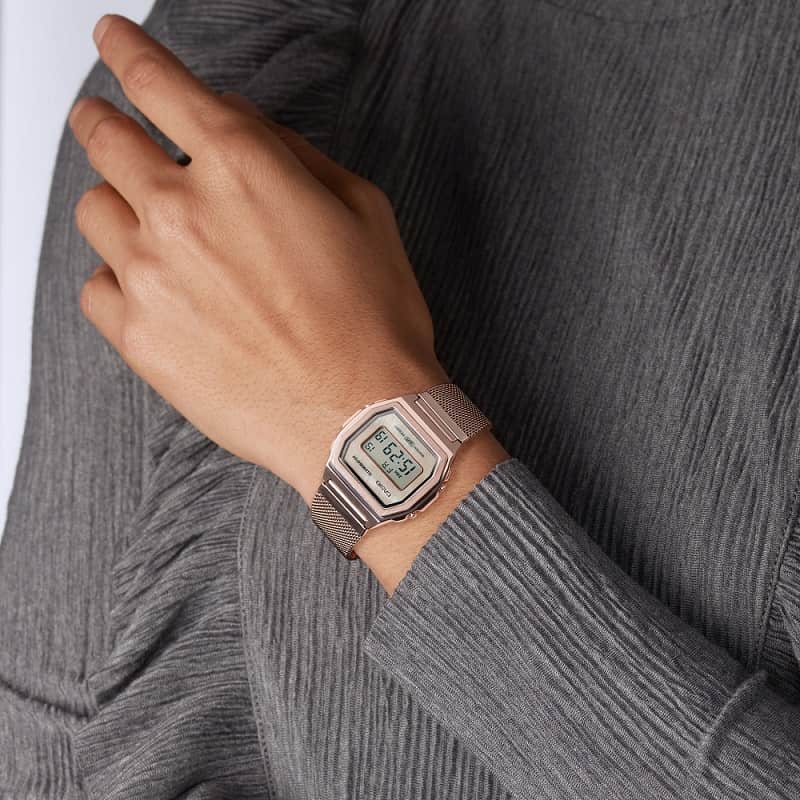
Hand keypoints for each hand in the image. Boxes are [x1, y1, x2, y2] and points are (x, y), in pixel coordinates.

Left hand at [69, 15, 449, 505]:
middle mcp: (182, 210)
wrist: (359, 417)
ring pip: (94, 211)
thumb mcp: (362, 209)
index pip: (157, 81)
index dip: (128, 51)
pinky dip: (118, 279)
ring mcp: (151, 276)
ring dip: (118, 206)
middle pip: (104, 138)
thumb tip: (240, 126)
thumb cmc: (373, 320)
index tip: (113, 40)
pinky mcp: (139, 338)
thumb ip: (290, 153)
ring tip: (152, 229)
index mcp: (241, 166)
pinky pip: (97, 287)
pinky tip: (156, 293)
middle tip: (111, 127)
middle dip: (105, 122)